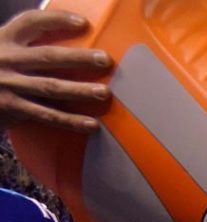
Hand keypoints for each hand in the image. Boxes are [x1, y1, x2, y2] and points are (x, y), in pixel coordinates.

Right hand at [0, 9, 111, 132]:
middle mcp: (7, 58)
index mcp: (6, 38)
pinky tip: (91, 124)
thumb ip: (28, 45)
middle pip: (48, 56)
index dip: (57, 20)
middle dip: (78, 58)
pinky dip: (70, 121)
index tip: (83, 23)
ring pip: (50, 87)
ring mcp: (9, 84)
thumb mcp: (5, 48)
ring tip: (103, 93)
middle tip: (105, 59)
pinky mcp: (13, 107)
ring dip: (79, 90)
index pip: (32, 22)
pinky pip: (47, 115)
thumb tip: (73, 44)